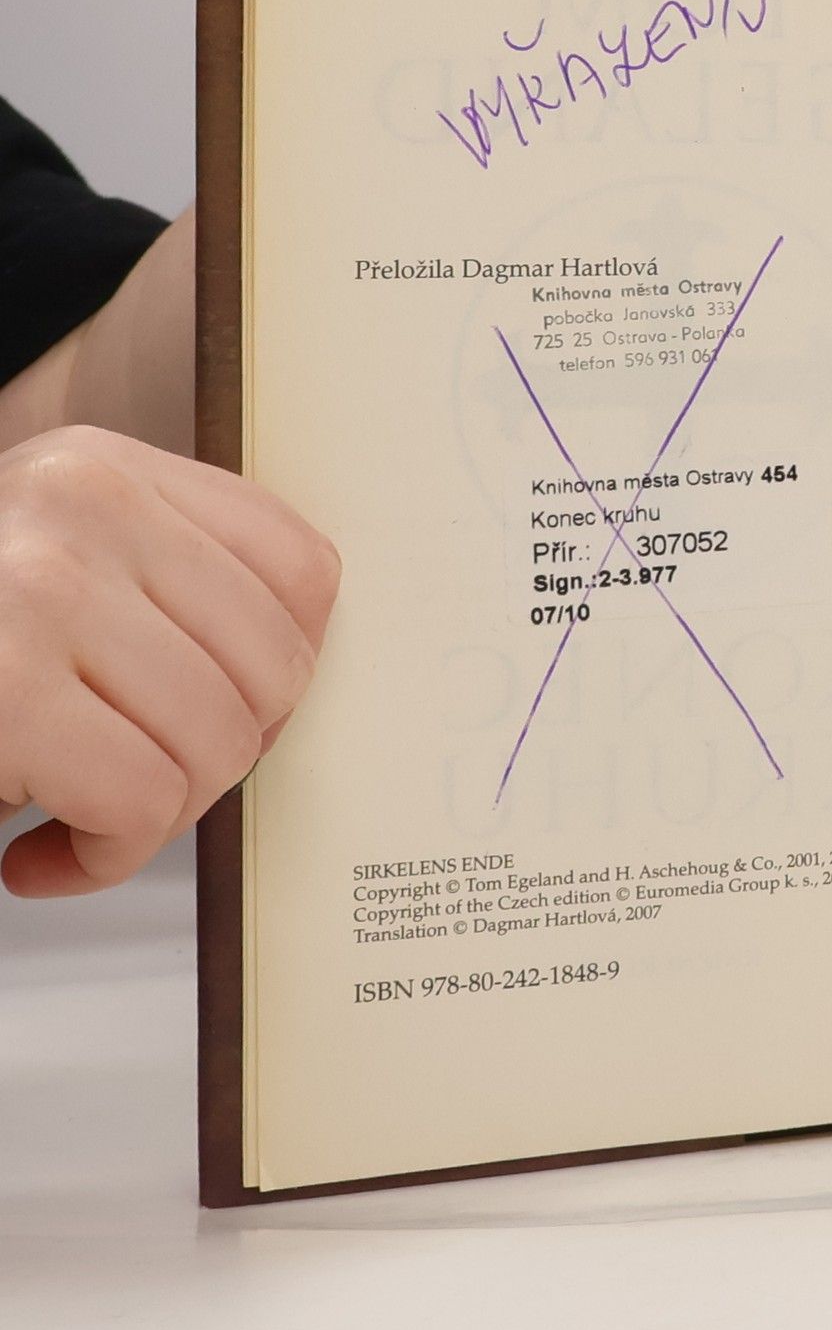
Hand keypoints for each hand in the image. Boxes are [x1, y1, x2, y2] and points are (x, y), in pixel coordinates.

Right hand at [0, 427, 339, 897]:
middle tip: (140, 781)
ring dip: (159, 815)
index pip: (303, 572)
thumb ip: (166, 590)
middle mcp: (79, 508)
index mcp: (104, 472)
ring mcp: (38, 589)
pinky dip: (104, 857)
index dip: (280, 673)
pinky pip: (143, 802)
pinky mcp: (2, 686)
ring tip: (82, 815)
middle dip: (221, 757)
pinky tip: (39, 854)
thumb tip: (295, 674)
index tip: (218, 715)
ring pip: (219, 743)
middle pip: (276, 669)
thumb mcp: (57, 577)